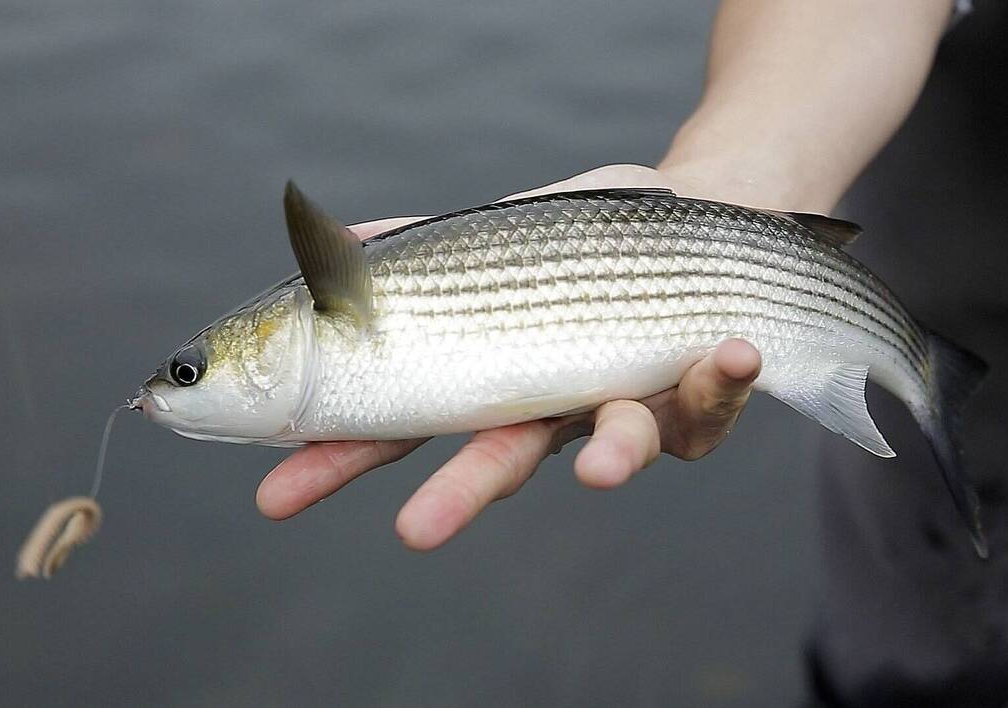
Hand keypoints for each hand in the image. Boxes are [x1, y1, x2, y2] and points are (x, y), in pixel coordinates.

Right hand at [256, 164, 761, 549]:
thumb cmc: (585, 239)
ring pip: (613, 446)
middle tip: (413, 532)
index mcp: (491, 378)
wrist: (698, 225)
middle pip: (496, 460)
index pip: (404, 424)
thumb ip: (423, 245)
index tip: (276, 493)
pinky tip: (731, 351)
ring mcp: (624, 411)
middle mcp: (550, 409)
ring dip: (608, 457)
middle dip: (456, 496)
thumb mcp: (498, 230)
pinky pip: (708, 404)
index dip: (340, 457)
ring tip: (599, 469)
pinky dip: (718, 382)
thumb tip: (332, 236)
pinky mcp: (697, 404)